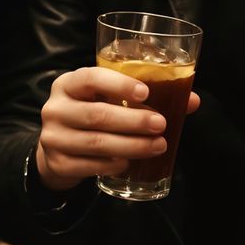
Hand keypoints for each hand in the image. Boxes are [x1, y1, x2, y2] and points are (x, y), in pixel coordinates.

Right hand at [34, 65, 199, 192]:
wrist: (58, 146)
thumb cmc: (91, 115)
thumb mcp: (107, 100)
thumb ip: (144, 97)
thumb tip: (190, 100)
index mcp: (68, 84)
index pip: (90, 78)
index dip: (118, 84)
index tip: (145, 92)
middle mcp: (55, 108)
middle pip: (97, 114)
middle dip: (134, 121)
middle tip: (161, 124)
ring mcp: (53, 137)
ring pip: (97, 143)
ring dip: (132, 145)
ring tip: (158, 146)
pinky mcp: (58, 162)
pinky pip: (90, 166)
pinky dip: (114, 164)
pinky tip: (130, 163)